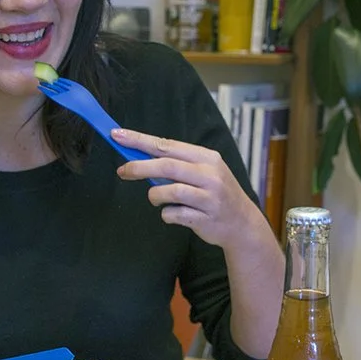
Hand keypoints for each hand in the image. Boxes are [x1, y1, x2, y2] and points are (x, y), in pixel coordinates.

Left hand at [112, 128, 273, 251]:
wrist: (242, 223)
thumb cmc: (216, 194)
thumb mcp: (204, 172)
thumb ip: (177, 164)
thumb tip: (139, 158)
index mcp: (207, 158)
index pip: (168, 145)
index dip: (140, 140)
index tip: (118, 136)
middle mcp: (210, 175)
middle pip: (167, 166)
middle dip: (140, 167)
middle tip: (122, 171)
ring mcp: (209, 197)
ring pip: (169, 191)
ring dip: (155, 196)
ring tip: (156, 199)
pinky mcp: (205, 218)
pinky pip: (174, 214)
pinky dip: (167, 214)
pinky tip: (175, 214)